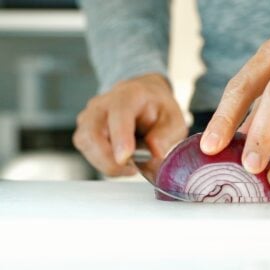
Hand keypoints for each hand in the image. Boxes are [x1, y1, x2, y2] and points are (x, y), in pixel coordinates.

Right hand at [73, 73, 187, 175]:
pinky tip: (120, 161)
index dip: (120, 137)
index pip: (119, 113)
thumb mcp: (174, 121)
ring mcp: (90, 116)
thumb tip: (154, 154)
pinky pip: (86, 150)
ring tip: (131, 164)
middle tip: (132, 170)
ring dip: (105, 162)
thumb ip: (165, 137)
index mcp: (130, 95)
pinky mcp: (85, 130)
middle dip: (108, 159)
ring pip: (85, 144)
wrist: (145, 99)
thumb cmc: (158, 110)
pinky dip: (102, 162)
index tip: (125, 158)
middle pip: (92, 132)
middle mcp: (103, 103)